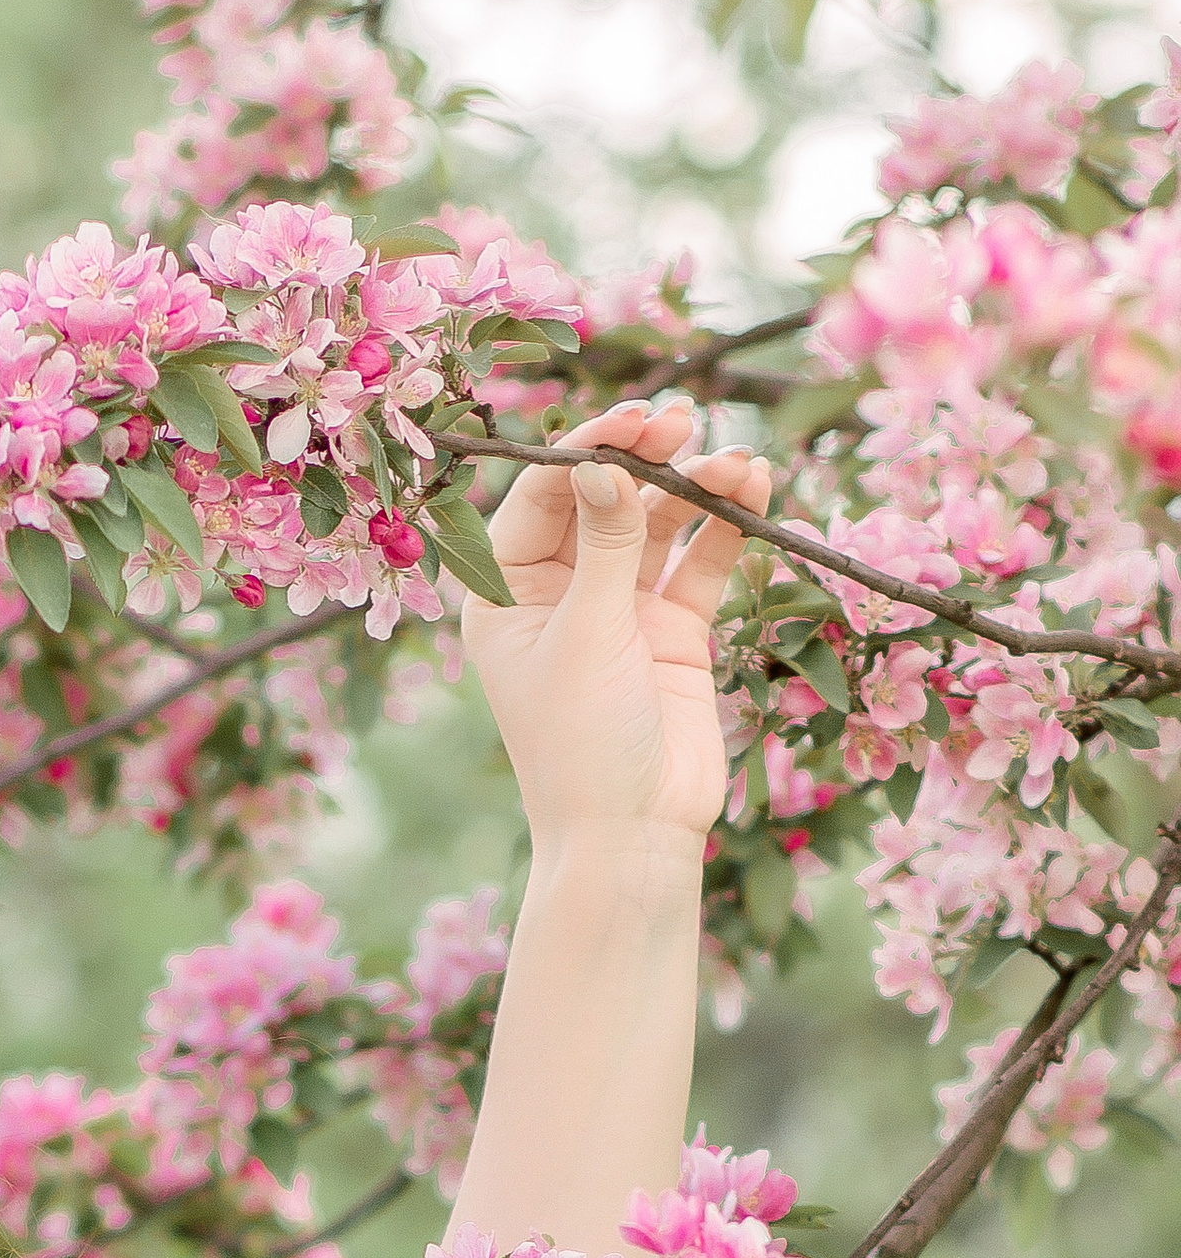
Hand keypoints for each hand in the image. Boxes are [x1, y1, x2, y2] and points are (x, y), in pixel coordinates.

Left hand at [459, 398, 771, 849]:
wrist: (634, 835)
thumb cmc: (584, 743)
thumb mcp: (587, 635)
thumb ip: (605, 546)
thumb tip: (606, 464)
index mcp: (506, 597)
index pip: (540, 499)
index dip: (586, 452)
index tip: (633, 422)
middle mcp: (558, 596)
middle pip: (601, 501)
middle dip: (644, 459)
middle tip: (684, 423)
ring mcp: (618, 610)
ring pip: (656, 525)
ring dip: (694, 488)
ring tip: (737, 463)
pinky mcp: (672, 632)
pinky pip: (698, 562)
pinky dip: (724, 527)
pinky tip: (752, 489)